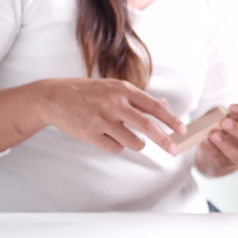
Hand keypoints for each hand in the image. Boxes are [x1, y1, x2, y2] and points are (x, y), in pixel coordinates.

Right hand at [40, 78, 185, 154]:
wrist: (55, 98)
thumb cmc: (89, 92)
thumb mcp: (115, 87)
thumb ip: (139, 98)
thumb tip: (164, 105)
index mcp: (123, 90)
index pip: (154, 107)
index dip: (171, 119)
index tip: (182, 130)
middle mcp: (115, 103)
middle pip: (147, 126)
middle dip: (164, 140)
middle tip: (174, 150)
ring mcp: (102, 119)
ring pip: (132, 141)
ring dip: (137, 144)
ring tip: (128, 137)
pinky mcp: (90, 134)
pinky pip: (115, 148)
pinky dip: (117, 146)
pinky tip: (107, 137)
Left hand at [194, 104, 237, 176]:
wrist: (217, 149)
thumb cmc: (224, 127)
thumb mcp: (225, 117)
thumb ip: (220, 113)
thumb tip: (215, 113)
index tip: (231, 107)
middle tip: (224, 122)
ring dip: (225, 144)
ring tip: (213, 134)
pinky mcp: (225, 164)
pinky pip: (220, 159)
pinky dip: (211, 150)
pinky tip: (205, 141)